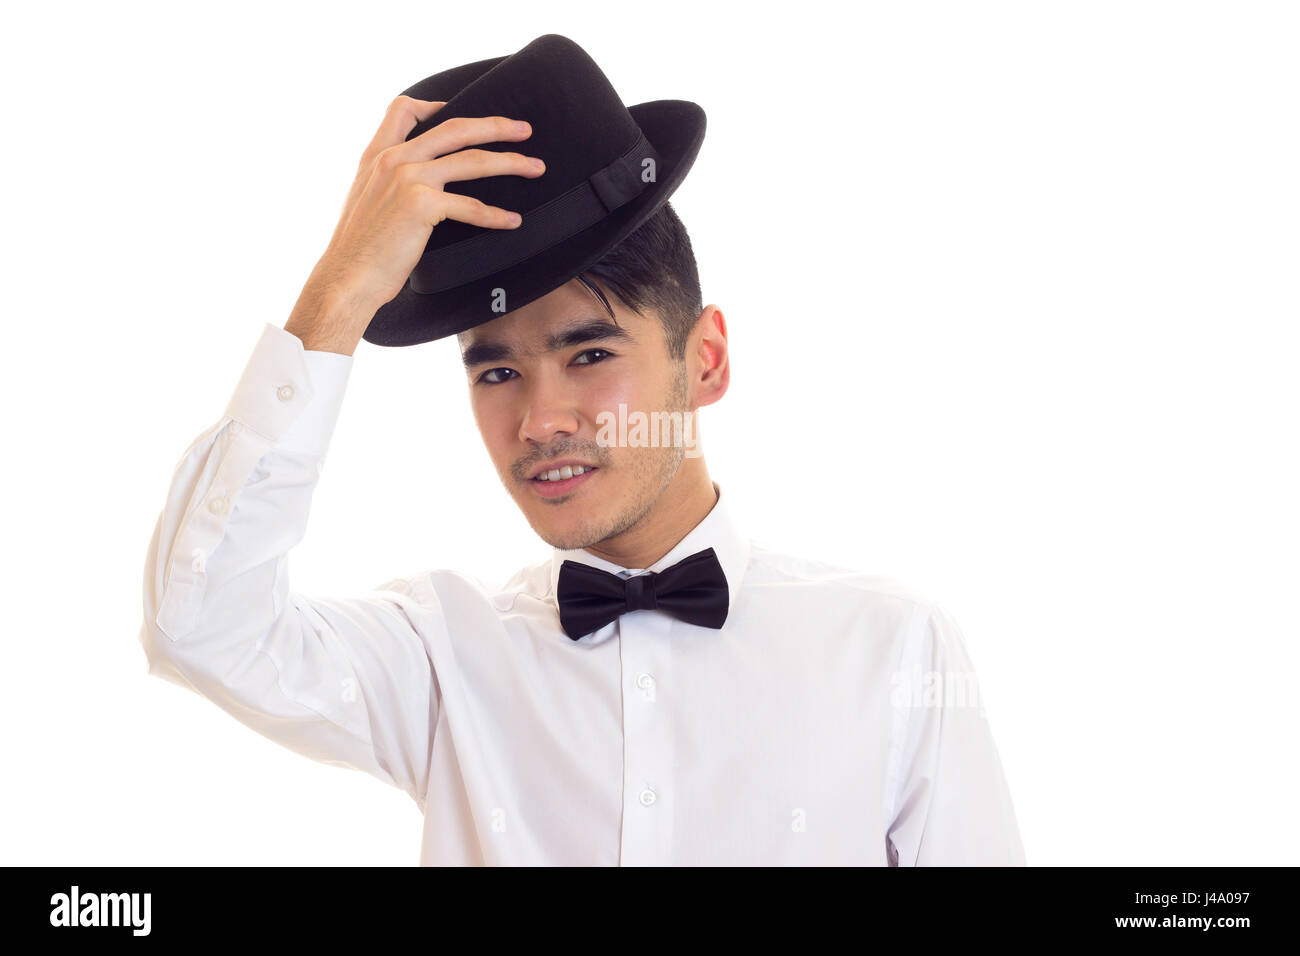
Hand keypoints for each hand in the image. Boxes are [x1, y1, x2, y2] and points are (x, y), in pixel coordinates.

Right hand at [289, 95, 544, 350]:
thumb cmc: (359, 251)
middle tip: (524, 129)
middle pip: (454, 128)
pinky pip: (470, 206)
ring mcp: (407, 178)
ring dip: (510, 162)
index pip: (403, 109)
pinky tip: (512, 221)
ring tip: (535, 167)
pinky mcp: (420, 205)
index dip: (435, 105)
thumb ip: (386, 183)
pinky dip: (495, 215)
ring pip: (471, 161)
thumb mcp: (365, 201)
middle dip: (494, 125)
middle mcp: (392, 159)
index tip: (463, 113)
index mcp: (376, 155)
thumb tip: (414, 186)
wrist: (346, 278)